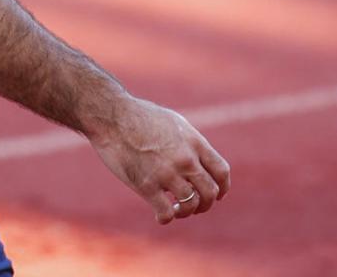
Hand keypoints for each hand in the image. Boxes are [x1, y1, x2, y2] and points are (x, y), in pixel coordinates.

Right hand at [90, 96, 230, 224]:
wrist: (113, 117)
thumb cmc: (141, 117)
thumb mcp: (175, 123)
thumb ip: (189, 143)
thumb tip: (197, 159)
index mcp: (195, 142)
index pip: (221, 171)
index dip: (223, 188)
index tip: (218, 195)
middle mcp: (185, 159)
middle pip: (210, 192)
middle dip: (206, 204)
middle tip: (196, 207)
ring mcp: (167, 173)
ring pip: (190, 205)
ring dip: (186, 212)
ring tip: (176, 209)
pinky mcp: (146, 185)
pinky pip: (166, 212)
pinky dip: (166, 218)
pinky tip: (160, 215)